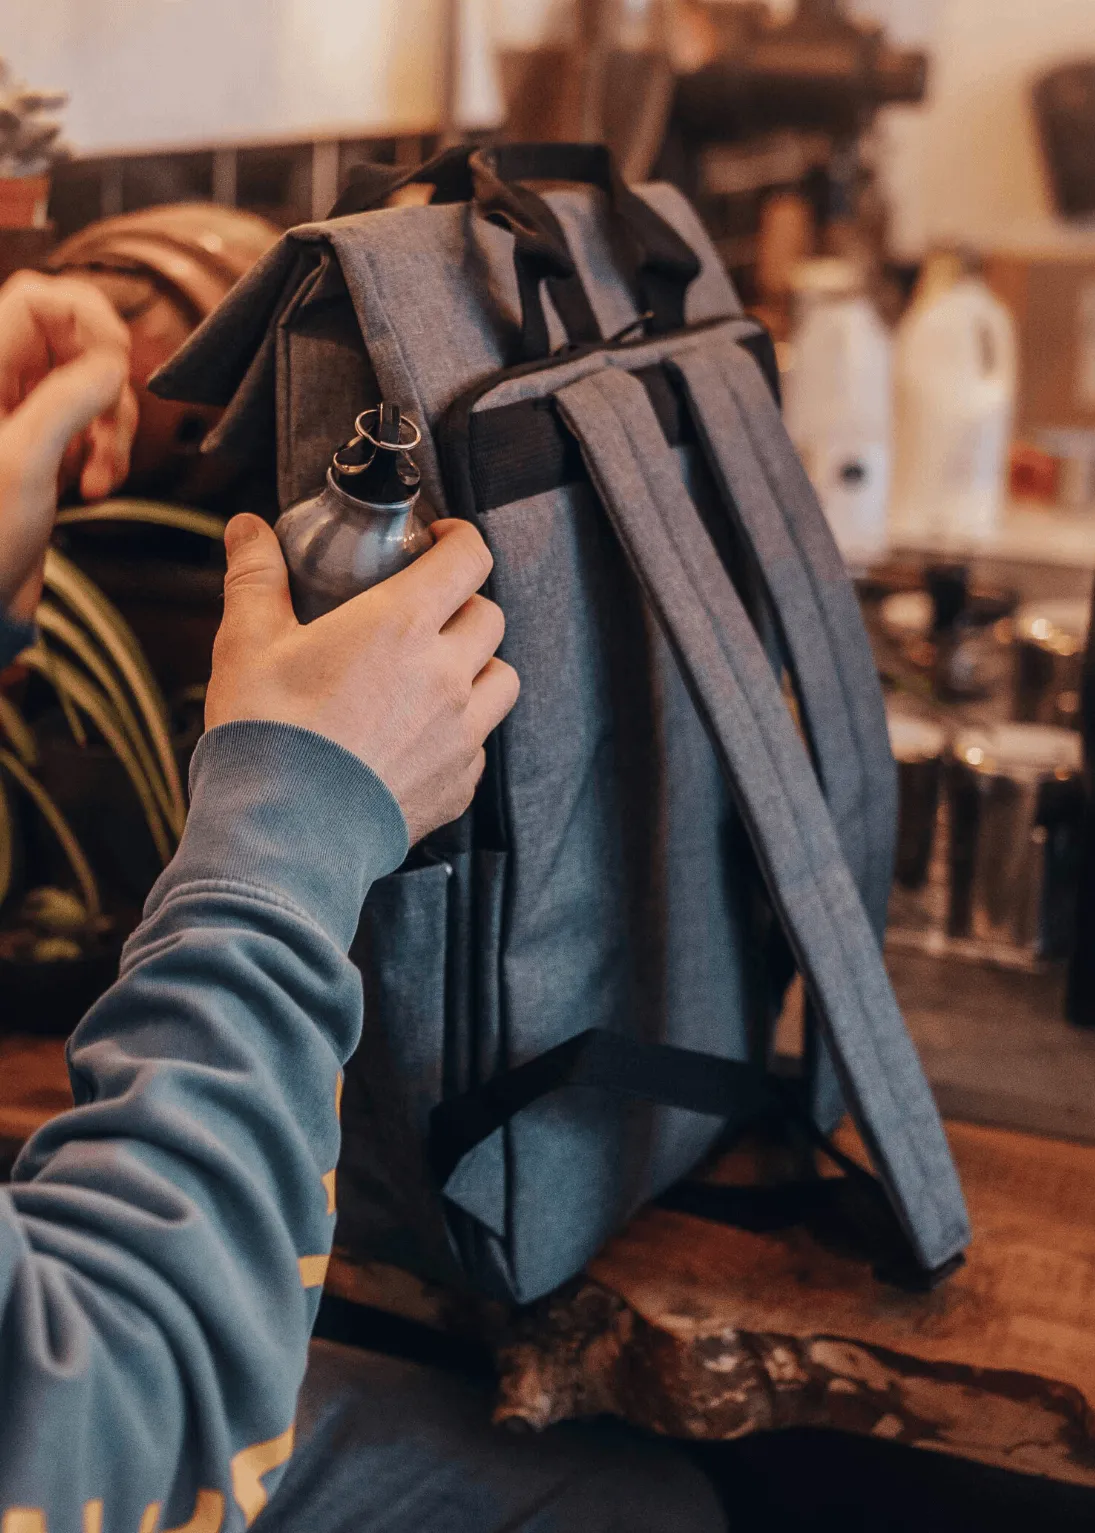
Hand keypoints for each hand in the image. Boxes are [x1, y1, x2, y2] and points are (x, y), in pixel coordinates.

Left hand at [0, 271, 138, 619]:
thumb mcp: (23, 463)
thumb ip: (67, 400)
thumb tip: (109, 364)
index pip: (38, 300)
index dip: (85, 317)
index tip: (113, 365)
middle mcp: (1, 390)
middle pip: (72, 343)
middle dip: (106, 388)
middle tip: (109, 432)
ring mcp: (20, 422)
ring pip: (87, 388)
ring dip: (111, 430)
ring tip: (100, 475)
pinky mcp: (39, 455)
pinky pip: (85, 429)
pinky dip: (103, 454)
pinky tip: (93, 487)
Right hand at [206, 515, 519, 843]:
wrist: (284, 834)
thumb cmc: (266, 734)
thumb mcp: (247, 644)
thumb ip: (255, 578)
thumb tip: (247, 529)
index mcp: (403, 625)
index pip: (468, 559)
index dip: (459, 539)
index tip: (439, 541)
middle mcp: (446, 674)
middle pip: (489, 616)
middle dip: (463, 604)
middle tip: (427, 611)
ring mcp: (461, 733)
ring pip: (502, 679)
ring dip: (479, 666)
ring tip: (438, 672)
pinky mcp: (459, 784)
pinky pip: (481, 743)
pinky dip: (464, 730)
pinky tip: (424, 735)